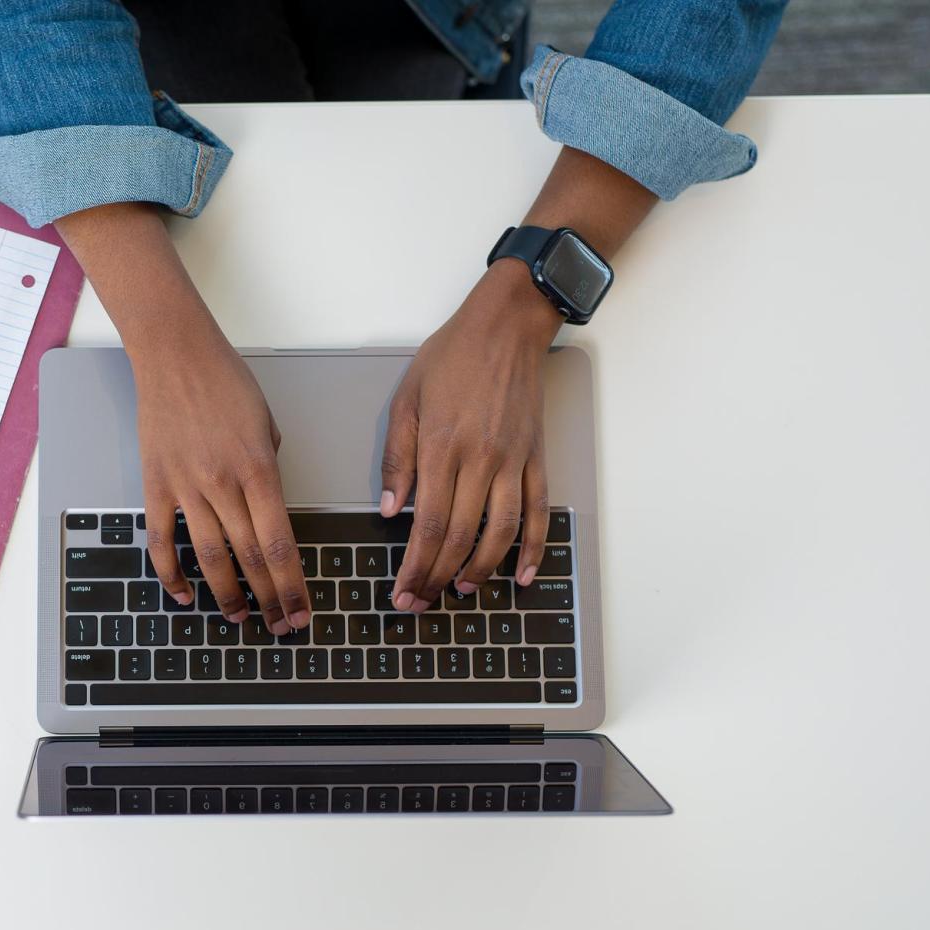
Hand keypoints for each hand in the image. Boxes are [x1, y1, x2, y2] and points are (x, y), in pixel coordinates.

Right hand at [136, 336, 310, 634]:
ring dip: (227, 595)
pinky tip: (186, 595)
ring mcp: (186, 487)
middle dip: (270, 599)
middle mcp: (223, 484)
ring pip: (210, 557)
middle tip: (280, 626)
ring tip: (240, 618)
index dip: (292, 586)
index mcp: (259, 470)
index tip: (301, 612)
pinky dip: (172, 574)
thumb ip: (269, 472)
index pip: (280, 544)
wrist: (175, 355)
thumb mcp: (268, 425)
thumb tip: (267, 508)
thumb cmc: (227, 382)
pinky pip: (162, 540)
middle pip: (250, 558)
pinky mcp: (156, 485)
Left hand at [381, 260, 561, 610]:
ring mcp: (513, 461)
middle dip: (438, 577)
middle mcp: (480, 460)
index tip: (403, 592)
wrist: (506, 326)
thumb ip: (398, 457)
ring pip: (500, 532)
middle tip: (422, 602)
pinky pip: (537, 511)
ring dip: (481, 569)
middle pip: (459, 536)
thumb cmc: (452, 357)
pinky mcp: (536, 458)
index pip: (427, 524)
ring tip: (462, 590)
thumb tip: (392, 510)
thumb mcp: (407, 399)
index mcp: (442, 447)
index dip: (415, 566)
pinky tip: (523, 574)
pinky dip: (533, 548)